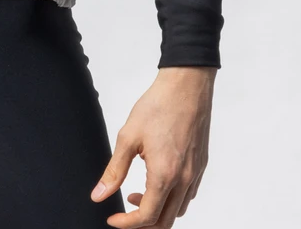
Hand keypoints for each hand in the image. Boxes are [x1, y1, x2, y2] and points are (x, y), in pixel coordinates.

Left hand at [91, 66, 215, 226]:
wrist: (186, 86)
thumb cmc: (158, 106)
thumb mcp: (128, 136)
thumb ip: (114, 170)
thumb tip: (99, 194)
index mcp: (164, 174)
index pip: (147, 216)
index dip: (127, 223)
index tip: (113, 218)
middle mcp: (184, 179)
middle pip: (165, 222)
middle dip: (142, 223)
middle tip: (124, 211)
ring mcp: (195, 173)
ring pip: (178, 210)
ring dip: (158, 211)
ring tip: (138, 194)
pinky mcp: (201, 164)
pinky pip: (188, 195)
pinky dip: (172, 199)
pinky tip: (158, 181)